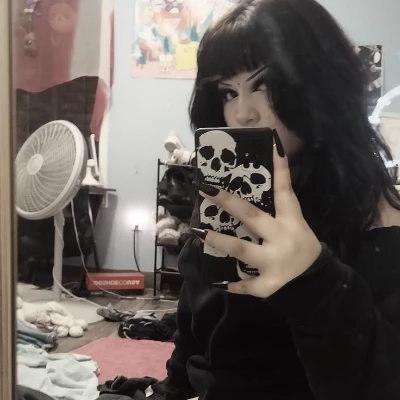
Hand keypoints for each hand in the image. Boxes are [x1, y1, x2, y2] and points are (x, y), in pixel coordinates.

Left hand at [192, 139, 321, 297]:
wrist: (313, 282)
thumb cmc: (298, 246)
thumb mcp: (293, 225)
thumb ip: (274, 211)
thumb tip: (243, 193)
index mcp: (291, 220)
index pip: (284, 190)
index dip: (280, 167)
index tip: (272, 142)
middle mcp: (282, 238)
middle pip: (253, 216)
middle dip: (229, 202)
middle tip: (206, 188)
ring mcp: (275, 262)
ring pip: (243, 249)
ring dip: (220, 240)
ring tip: (197, 233)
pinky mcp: (270, 284)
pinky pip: (247, 284)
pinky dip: (234, 285)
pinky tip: (219, 282)